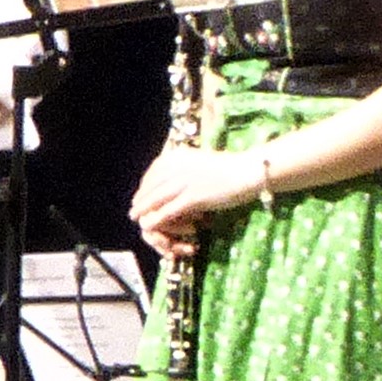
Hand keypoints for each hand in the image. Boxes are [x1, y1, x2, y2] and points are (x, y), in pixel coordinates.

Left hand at [130, 144, 266, 250]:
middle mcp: (177, 166)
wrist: (247, 171)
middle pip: (151, 185)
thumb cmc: (229, 168)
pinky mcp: (193, 197)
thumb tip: (174, 176)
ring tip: (137, 217)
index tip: (140, 195)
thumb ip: (186, 167)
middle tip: (134, 209)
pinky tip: (150, 224)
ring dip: (143, 209)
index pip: (154, 171)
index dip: (144, 185)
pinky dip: (158, 218)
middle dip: (141, 199)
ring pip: (156, 199)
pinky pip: (169, 210)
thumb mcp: (201, 162)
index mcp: (179, 156)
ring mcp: (184, 182)